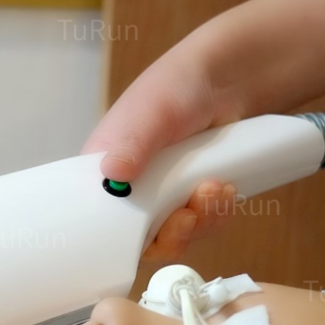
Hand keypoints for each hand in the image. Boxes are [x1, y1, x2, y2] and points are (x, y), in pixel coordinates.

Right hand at [81, 30, 242, 261]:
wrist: (224, 83)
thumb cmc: (175, 88)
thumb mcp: (150, 113)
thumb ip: (131, 144)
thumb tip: (113, 174)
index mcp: (107, 177)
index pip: (100, 226)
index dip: (121, 240)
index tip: (147, 231)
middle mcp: (132, 194)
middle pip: (143, 241)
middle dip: (173, 232)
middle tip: (191, 213)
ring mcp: (163, 200)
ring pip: (177, 237)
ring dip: (201, 219)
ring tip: (216, 186)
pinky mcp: (190, 202)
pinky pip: (201, 226)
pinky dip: (216, 213)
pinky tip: (224, 188)